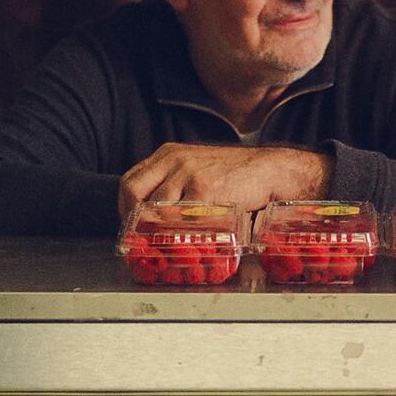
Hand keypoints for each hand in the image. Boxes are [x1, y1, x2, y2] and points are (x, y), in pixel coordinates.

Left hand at [117, 143, 330, 221]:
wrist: (270, 171)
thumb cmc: (238, 174)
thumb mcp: (199, 167)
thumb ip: (177, 181)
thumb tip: (158, 209)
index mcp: (169, 154)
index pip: (131, 178)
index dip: (125, 204)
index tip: (131, 222)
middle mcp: (174, 160)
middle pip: (133, 190)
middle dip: (131, 217)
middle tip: (140, 236)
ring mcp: (187, 173)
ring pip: (155, 207)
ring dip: (157, 229)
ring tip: (164, 242)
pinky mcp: (204, 188)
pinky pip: (181, 216)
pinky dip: (180, 231)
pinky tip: (185, 239)